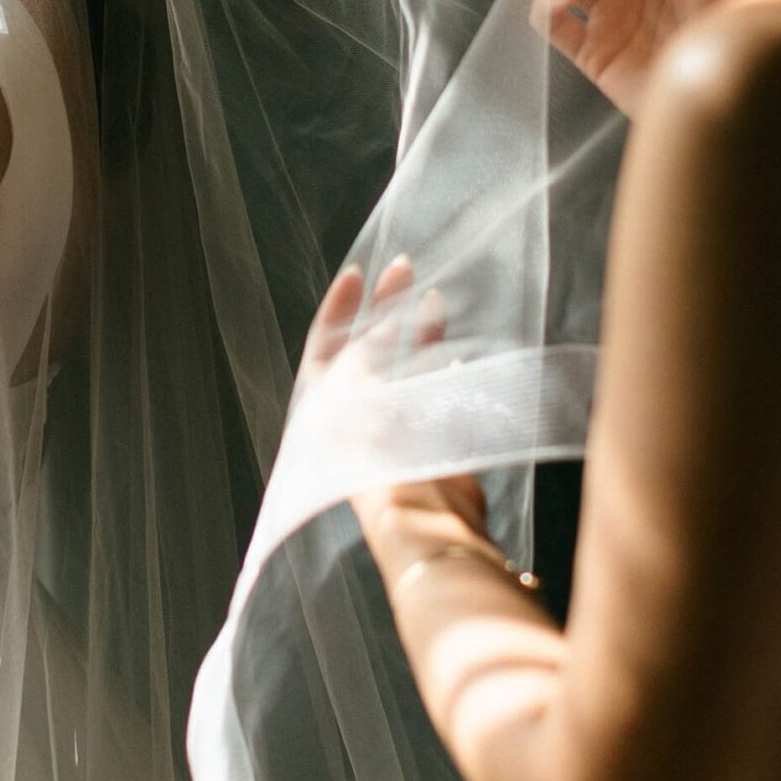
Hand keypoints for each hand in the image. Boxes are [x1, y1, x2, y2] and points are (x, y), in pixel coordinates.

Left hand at [305, 257, 494, 569]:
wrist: (415, 512)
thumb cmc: (372, 446)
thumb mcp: (357, 380)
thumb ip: (368, 346)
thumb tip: (387, 320)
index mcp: (322, 404)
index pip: (324, 342)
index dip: (339, 306)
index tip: (358, 273)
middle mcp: (353, 415)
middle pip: (368, 349)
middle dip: (385, 308)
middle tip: (403, 268)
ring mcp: (392, 428)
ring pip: (406, 368)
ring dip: (420, 333)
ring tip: (436, 298)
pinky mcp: (429, 443)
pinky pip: (438, 398)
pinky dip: (448, 374)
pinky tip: (458, 354)